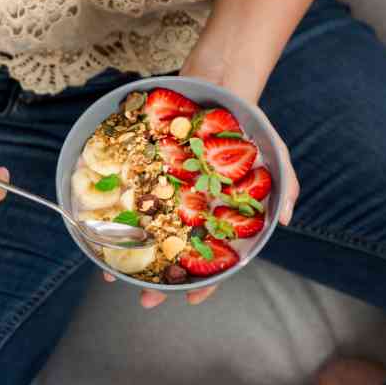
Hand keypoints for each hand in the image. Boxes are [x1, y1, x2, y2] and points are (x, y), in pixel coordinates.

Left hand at [102, 93, 300, 309]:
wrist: (219, 83)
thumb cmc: (250, 125)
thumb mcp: (276, 153)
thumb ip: (284, 186)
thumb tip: (283, 219)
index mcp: (221, 215)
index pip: (216, 259)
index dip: (207, 282)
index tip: (193, 300)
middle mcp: (192, 210)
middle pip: (175, 254)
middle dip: (160, 281)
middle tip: (146, 301)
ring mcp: (167, 192)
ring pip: (147, 232)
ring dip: (131, 256)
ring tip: (113, 275)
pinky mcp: (145, 172)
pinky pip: (129, 197)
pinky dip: (116, 214)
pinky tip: (101, 229)